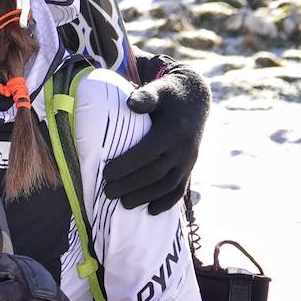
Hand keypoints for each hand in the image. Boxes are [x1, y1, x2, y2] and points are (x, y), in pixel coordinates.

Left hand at [103, 56, 210, 213]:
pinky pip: (180, 189)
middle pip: (155, 173)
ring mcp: (188, 161)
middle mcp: (183, 149)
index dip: (127, 165)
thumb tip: (131, 104)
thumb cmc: (167, 94)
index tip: (106, 173)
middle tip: (107, 192)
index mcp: (172, 131)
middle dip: (131, 185)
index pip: (148, 153)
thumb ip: (146, 96)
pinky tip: (151, 211)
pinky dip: (167, 202)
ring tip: (123, 204)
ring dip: (145, 197)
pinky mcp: (189, 167)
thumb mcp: (158, 89)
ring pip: (167, 185)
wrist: (194, 100)